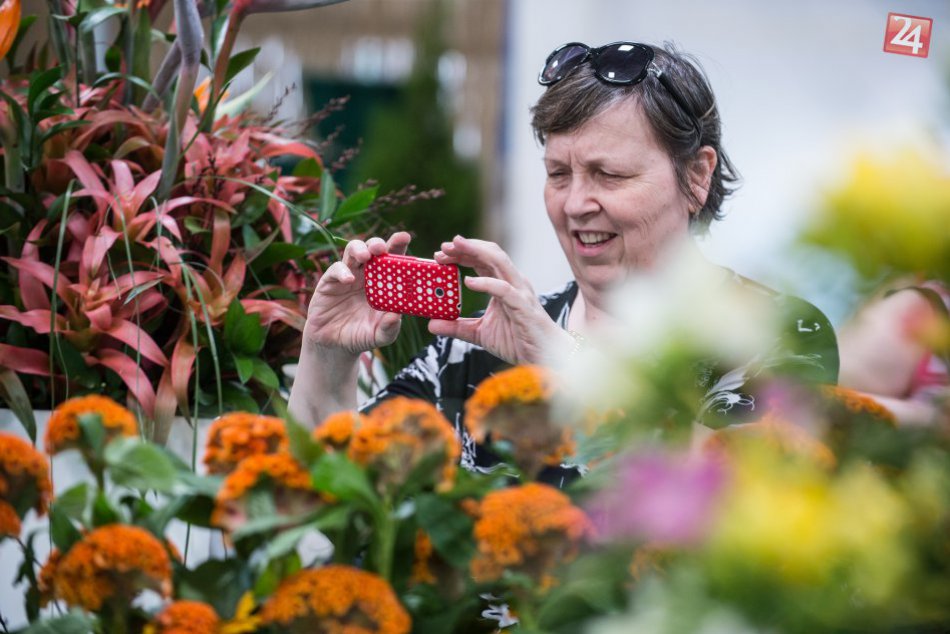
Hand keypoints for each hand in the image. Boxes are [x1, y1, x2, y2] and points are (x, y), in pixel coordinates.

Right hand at [303, 232, 410, 355]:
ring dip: (359, 249)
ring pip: (353, 251)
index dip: (397, 245)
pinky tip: (348, 280)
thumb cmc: (361, 336)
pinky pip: (335, 270)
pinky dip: (342, 271)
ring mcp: (348, 276)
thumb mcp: (379, 336)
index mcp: (383, 282)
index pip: (392, 259)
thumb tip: (396, 316)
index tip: (404, 237)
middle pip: (372, 249)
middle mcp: (366, 275)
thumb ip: (389, 328)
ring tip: (365, 256)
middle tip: (381, 248)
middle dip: (377, 243)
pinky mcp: (329, 283)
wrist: (335, 346)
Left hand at [431, 236, 571, 364]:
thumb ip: (457, 327)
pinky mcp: (523, 306)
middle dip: (466, 247)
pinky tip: (468, 282)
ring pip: (499, 262)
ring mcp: (519, 292)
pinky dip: (486, 283)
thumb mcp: (479, 334)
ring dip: (475, 253)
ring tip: (453, 250)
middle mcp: (513, 282)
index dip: (462, 253)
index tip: (439, 254)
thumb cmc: (516, 341)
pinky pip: (504, 290)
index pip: (482, 260)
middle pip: (489, 254)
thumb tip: (431, 324)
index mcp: (503, 284)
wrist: (543, 359)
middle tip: (442, 247)